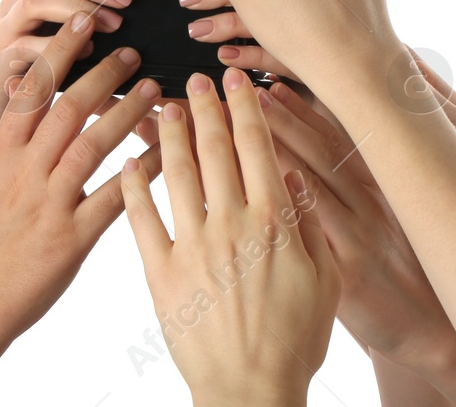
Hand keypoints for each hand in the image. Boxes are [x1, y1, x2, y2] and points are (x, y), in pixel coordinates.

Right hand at [0, 0, 131, 136]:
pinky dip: (58, 46)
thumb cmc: (35, 66)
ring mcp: (5, 30)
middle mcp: (14, 4)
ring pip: (35, 2)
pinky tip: (87, 52)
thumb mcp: (55, 34)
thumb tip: (130, 8)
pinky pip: (26, 46)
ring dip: (78, 10)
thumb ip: (82, 17)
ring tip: (113, 24)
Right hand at [0, 0, 136, 314]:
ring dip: (128, 113)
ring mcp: (47, 206)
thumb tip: (20, 96)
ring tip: (156, 90)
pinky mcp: (70, 241)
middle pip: (67, 109)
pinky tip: (167, 153)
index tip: (83, 23)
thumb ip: (4, 143)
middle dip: (103, 74)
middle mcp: (22, 174)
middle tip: (133, 52)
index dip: (59, 52)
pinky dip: (142, 173)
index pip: (31, 91)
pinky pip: (114, 199)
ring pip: (93, 145)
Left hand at [121, 68, 339, 406]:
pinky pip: (142, 219)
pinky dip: (134, 186)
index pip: (258, 145)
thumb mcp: (324, 279)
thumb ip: (309, 224)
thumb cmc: (295, 341)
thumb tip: (294, 176)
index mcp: (276, 220)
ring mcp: (193, 246)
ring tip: (162, 105)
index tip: (236, 79)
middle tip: (196, 79)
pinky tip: (130, 162)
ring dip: (170, 132)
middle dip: (205, 105)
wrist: (251, 392)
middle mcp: (232, 223)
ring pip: (177, 172)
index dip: (245, 105)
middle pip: (215, 148)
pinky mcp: (161, 274)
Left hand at [262, 83, 455, 403]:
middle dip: (278, 114)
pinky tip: (243, 186)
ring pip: (309, 178)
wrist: (431, 332)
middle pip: (317, 147)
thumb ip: (364, 183)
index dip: (300, 106)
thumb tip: (337, 141)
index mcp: (375, 187)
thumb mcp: (391, 222)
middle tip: (241, 87)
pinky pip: (305, 230)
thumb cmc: (405, 276)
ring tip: (237, 122)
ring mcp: (356, 234)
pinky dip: (277, 203)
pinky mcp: (346, 269)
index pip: (333, 136)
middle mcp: (366, 203)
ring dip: (272, 145)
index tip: (268, 80)